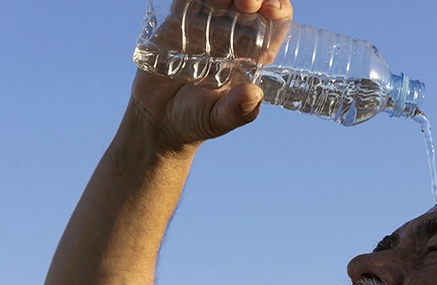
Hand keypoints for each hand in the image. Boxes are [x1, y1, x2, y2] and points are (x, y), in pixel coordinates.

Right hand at [129, 0, 292, 150]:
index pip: (275, 23)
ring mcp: (206, 26)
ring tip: (222, 1)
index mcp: (252, 54)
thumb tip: (254, 94)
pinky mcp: (178, 21)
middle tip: (247, 3)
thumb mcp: (219, 120)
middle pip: (252, 1)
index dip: (279, 8)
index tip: (271, 10)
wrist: (157, 120)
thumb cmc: (196, 122)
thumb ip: (236, 111)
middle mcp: (233, 35)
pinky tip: (193, 0)